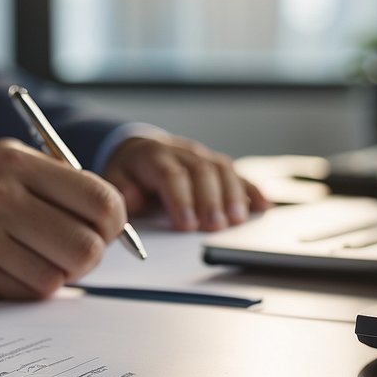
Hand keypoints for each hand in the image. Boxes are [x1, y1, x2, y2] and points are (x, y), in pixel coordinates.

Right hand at [0, 139, 126, 299]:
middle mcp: (2, 194)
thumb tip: (110, 219)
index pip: (100, 198)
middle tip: (68, 256)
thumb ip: (50, 184)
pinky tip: (1, 272)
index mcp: (15, 161)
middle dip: (87, 258)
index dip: (111, 223)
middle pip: (88, 244)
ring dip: (53, 276)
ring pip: (62, 274)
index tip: (100, 231)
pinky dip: (25, 289)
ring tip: (27, 261)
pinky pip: (30, 292)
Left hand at [102, 135, 268, 231]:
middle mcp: (182, 152)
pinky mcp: (217, 165)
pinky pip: (238, 174)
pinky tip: (262, 206)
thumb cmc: (128, 173)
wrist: (140, 150)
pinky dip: (251, 190)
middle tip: (215, 226)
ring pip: (222, 170)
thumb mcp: (114, 180)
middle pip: (201, 172)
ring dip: (232, 195)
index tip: (186, 225)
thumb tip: (132, 199)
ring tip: (236, 220)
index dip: (180, 199)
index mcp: (153, 156)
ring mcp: (203, 156)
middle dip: (209, 200)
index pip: (170, 175)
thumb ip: (121, 190)